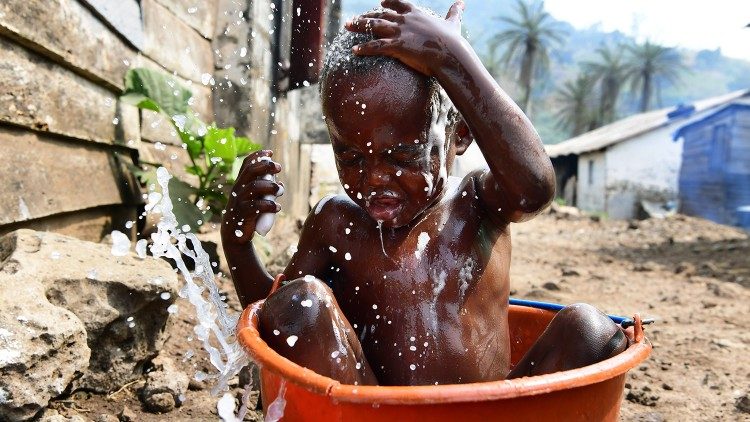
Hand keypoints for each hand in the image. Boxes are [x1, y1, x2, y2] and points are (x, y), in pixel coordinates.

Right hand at [222, 150, 282, 243]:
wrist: (234, 235)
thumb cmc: (247, 214)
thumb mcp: (254, 199)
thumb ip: (265, 191)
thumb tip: (280, 184)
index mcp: (241, 183)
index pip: (246, 164)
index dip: (257, 156)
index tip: (270, 152)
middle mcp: (238, 190)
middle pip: (250, 171)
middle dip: (265, 166)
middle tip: (279, 167)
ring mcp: (239, 201)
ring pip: (254, 187)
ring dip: (270, 186)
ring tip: (280, 190)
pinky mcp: (243, 214)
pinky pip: (256, 207)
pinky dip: (269, 206)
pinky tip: (277, 207)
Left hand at [345, 0, 465, 76]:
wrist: (450, 53)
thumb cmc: (452, 40)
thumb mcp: (453, 22)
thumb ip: (455, 12)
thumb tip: (463, 2)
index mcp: (416, 13)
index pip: (399, 3)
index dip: (388, 2)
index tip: (380, 3)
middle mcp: (405, 19)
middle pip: (381, 14)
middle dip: (366, 16)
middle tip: (354, 19)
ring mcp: (399, 32)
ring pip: (374, 26)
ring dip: (358, 26)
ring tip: (346, 26)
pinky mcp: (396, 46)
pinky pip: (376, 46)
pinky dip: (364, 48)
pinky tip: (354, 50)